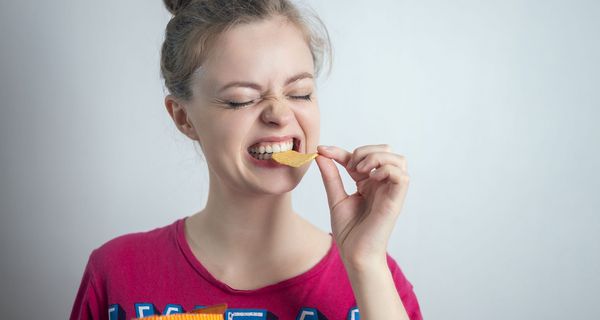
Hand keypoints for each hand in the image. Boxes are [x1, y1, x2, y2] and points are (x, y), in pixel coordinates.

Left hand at [315, 144, 409, 267]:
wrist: (354, 254)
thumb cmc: (349, 231)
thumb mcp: (336, 198)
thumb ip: (331, 176)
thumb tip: (321, 154)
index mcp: (369, 183)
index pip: (360, 156)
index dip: (340, 151)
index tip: (322, 151)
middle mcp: (382, 185)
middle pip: (386, 151)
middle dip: (365, 151)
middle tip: (350, 166)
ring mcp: (390, 192)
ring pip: (398, 159)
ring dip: (377, 158)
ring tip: (360, 171)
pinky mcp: (395, 201)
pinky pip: (401, 176)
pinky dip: (386, 170)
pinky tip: (371, 178)